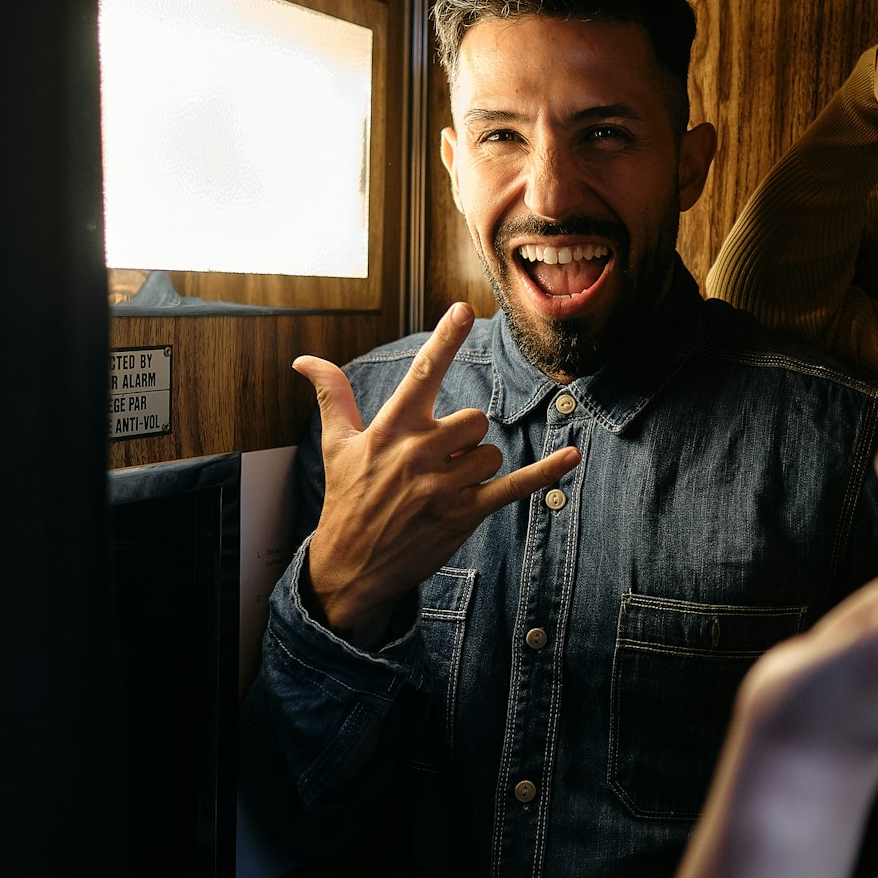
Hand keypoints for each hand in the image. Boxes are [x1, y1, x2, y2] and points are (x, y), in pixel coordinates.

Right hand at [293, 302, 579, 645]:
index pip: (422, 374)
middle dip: (464, 437)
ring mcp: (443, 485)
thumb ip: (333, 397)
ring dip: (476, 465)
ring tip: (444, 486)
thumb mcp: (336, 446)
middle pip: (474, 419)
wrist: (351, 566)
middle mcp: (418, 453)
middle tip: (436, 461)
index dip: (444, 341)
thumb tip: (305, 359)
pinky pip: (515, 486)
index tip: (464, 311)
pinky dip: (546, 472)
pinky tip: (572, 457)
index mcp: (390, 429)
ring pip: (490, 452)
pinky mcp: (464, 513)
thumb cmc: (347, 499)